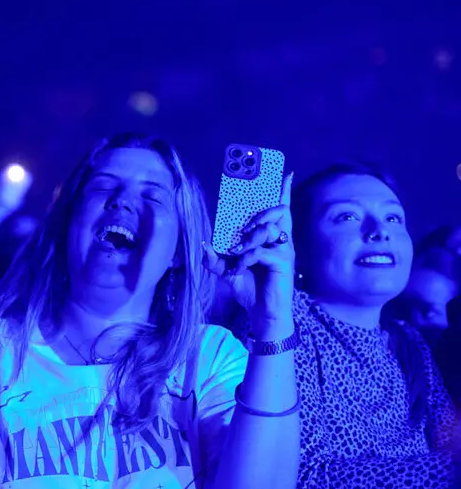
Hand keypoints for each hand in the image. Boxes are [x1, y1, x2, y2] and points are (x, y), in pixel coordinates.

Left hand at [203, 173, 294, 336]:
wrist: (263, 314)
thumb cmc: (249, 289)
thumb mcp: (227, 271)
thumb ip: (215, 258)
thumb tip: (203, 244)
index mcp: (271, 238)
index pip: (280, 210)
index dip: (283, 192)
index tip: (286, 174)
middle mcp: (281, 241)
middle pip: (276, 212)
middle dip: (258, 214)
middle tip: (243, 227)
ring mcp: (284, 251)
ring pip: (267, 230)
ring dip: (248, 239)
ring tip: (236, 252)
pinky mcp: (283, 263)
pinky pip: (261, 252)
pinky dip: (246, 259)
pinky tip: (239, 269)